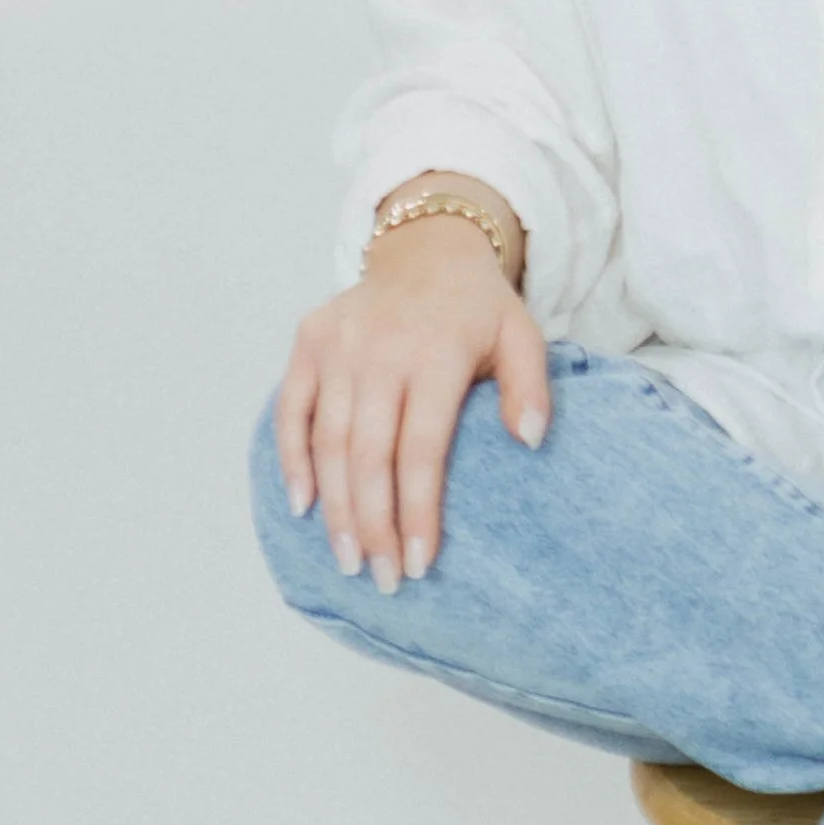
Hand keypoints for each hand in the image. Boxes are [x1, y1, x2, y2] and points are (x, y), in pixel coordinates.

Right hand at [273, 209, 549, 590]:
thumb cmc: (478, 308)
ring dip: (335, 508)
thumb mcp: (522, 335)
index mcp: (434, 354)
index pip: (421, 450)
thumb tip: (531, 442)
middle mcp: (379, 350)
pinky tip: (304, 507)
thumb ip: (531, 387)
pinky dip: (292, 460)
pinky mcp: (308, 342)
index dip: (418, 511)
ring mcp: (337, 345)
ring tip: (348, 560)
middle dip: (373, 525)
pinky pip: (291, 410)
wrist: (427, 247)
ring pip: (328, 442)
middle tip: (383, 578)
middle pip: (368, 456)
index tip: (422, 563)